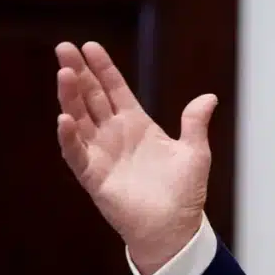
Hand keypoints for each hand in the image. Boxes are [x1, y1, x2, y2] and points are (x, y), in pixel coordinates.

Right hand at [55, 41, 217, 274]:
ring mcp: (102, 154)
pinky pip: (77, 154)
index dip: (103, 69)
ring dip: (70, 97)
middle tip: (65, 48)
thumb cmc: (184, 192)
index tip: (91, 46)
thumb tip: (209, 97)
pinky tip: (65, 119)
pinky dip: (70, 137)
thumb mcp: (194, 152)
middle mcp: (115, 135)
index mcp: (137, 125)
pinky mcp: (94, 177)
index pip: (115, 90)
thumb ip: (195, 123)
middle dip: (79, 73)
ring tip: (64, 73)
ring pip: (80, 119)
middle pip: (91, 98)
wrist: (176, 228)